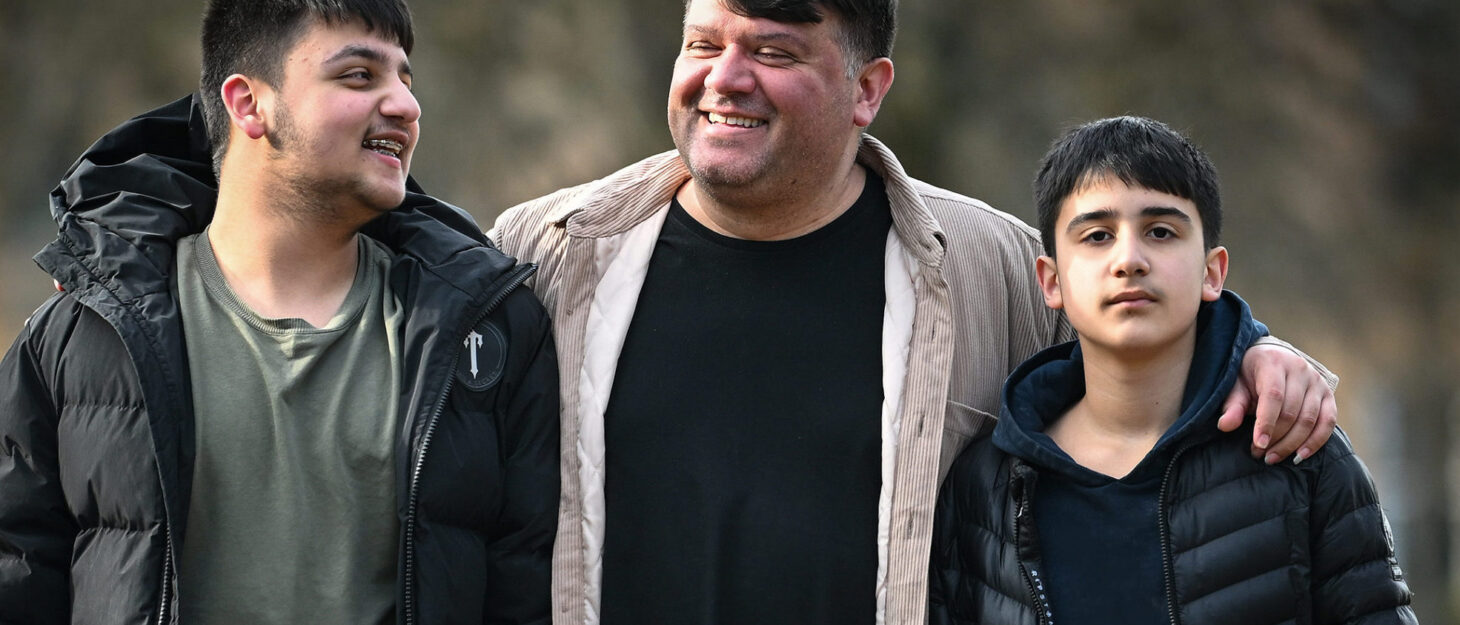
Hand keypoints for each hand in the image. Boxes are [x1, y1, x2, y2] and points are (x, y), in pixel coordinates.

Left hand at [1216, 343, 1336, 463]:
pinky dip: (1315, 441)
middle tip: (1259, 454)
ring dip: (1292, 444)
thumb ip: (1233, 405)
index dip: (1266, 423)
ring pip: (1309, 419)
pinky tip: (1300, 456)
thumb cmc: (1250, 375)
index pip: (1273, 396)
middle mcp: (1299, 369)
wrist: (1273, 359)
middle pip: (1291, 411)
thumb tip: (1225, 426)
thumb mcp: (1236, 385)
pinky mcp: (1328, 395)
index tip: (1258, 445)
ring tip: (1272, 457)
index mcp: (1273, 363)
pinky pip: (1328, 422)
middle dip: (1276, 438)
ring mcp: (1317, 382)